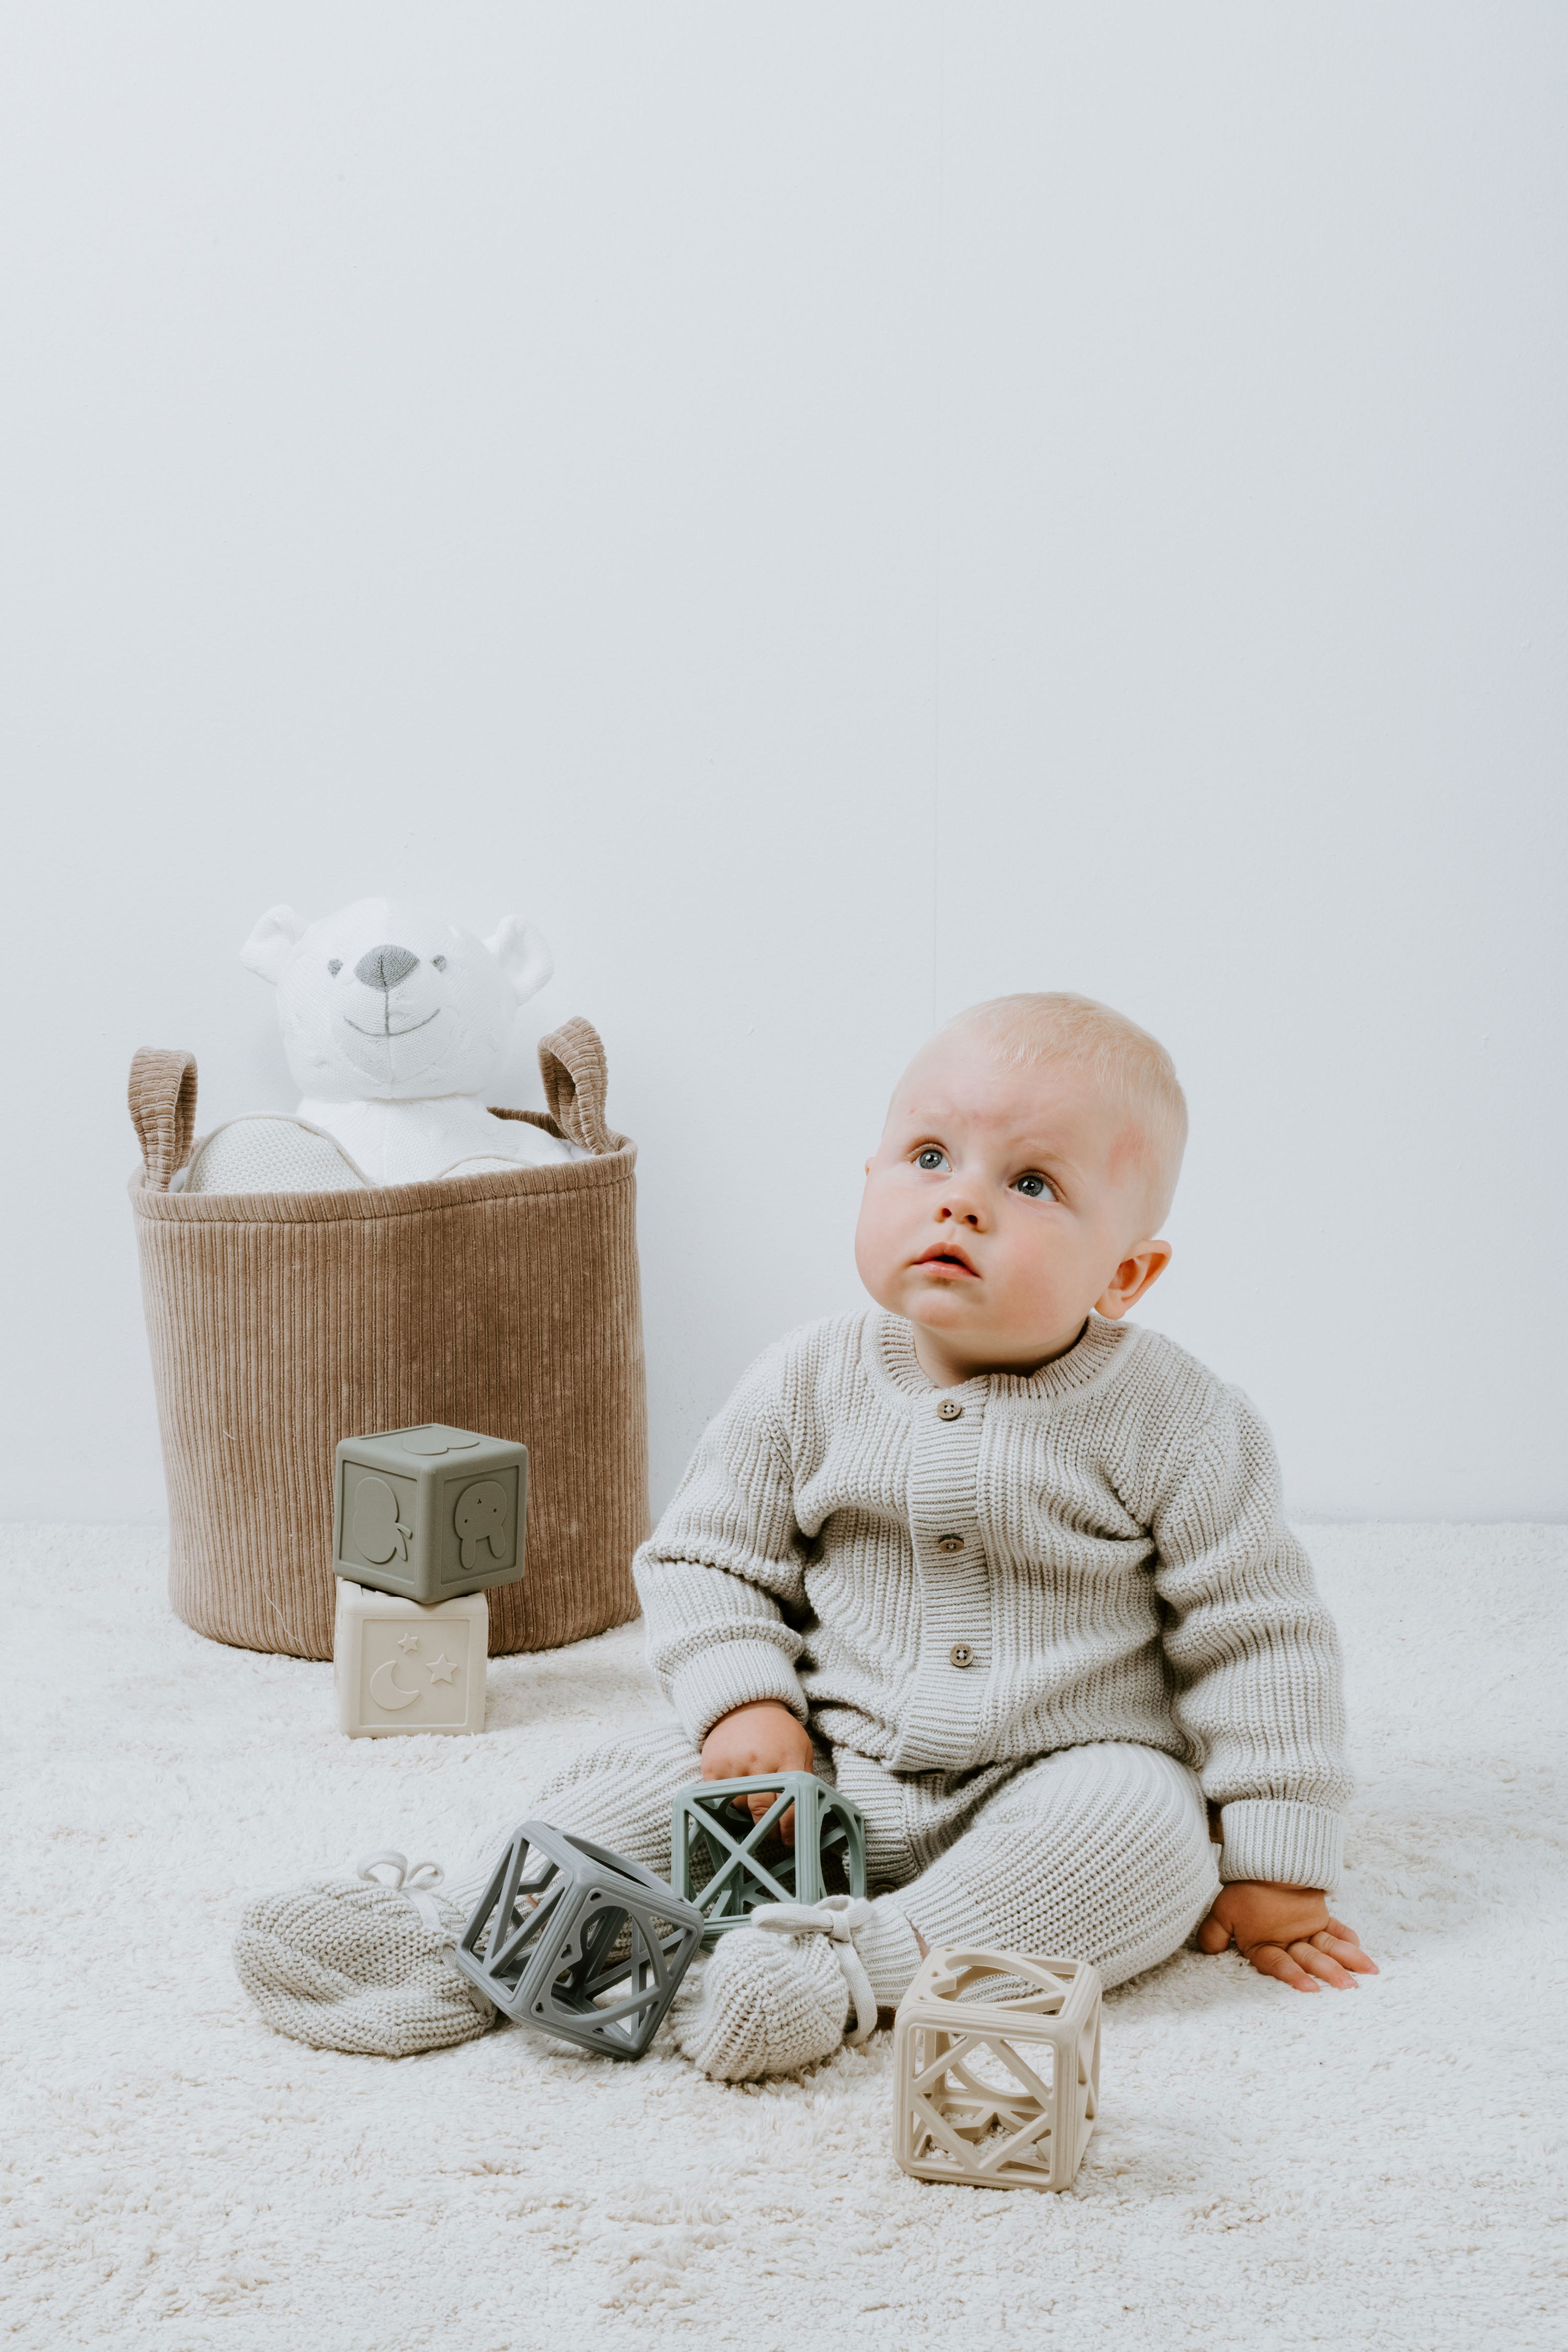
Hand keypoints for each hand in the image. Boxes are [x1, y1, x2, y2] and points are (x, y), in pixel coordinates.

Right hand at [700, 1701, 813, 1842]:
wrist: (746, 1706)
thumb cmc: (778, 1732)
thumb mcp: (800, 1749)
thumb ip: (803, 1779)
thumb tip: (805, 1815)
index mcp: (787, 1758)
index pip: (791, 1803)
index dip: (790, 1828)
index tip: (789, 1838)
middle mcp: (759, 1761)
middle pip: (762, 1810)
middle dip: (769, 1829)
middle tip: (773, 1833)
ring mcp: (734, 1764)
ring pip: (740, 1807)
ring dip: (749, 1813)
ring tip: (756, 1803)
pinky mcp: (713, 1767)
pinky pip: (719, 1799)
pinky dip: (730, 1803)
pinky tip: (739, 1796)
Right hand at [1197, 1882, 1378, 1990]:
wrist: (1263, 1859)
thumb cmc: (1244, 1888)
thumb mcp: (1223, 1911)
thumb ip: (1215, 1933)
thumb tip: (1208, 1951)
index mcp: (1264, 1946)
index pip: (1279, 1964)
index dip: (1293, 1975)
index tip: (1309, 1987)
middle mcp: (1287, 1943)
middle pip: (1309, 1959)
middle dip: (1329, 1972)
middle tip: (1348, 1986)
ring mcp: (1304, 1932)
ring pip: (1327, 1948)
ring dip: (1346, 1960)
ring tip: (1367, 1972)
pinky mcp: (1319, 1919)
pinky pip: (1335, 1930)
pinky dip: (1347, 1937)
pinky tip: (1358, 1944)